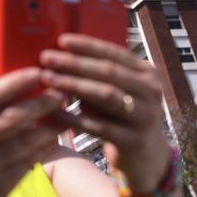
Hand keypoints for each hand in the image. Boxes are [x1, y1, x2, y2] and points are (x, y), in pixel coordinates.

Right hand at [0, 67, 64, 196]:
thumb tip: (22, 84)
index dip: (14, 82)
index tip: (37, 72)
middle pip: (9, 118)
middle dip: (38, 104)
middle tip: (59, 94)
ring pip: (22, 143)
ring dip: (48, 127)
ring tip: (64, 115)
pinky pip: (27, 163)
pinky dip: (43, 148)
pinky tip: (54, 137)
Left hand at [39, 33, 169, 192]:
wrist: (144, 156)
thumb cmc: (119, 115)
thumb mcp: (115, 90)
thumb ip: (95, 74)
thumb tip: (57, 54)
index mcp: (146, 73)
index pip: (114, 52)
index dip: (87, 45)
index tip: (61, 40)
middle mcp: (151, 91)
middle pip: (108, 71)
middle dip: (74, 63)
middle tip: (46, 58)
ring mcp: (145, 116)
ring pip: (105, 94)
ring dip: (73, 85)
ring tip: (48, 79)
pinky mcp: (134, 140)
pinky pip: (99, 126)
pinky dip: (74, 118)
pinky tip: (53, 113)